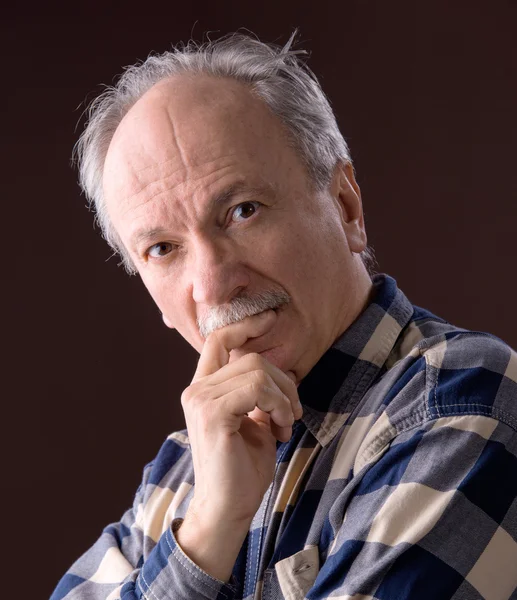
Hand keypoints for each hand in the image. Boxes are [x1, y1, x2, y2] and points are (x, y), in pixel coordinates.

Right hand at [175, 309, 301, 580]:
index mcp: (203, 389)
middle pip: (249, 357)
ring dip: (283, 396)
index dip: (245, 324)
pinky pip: (257, 389)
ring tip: (287, 423)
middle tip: (293, 412)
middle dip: (283, 380)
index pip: (218, 339)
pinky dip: (279, 404)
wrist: (228, 508)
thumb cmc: (242, 468)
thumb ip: (258, 393)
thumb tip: (279, 372)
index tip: (270, 316)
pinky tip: (281, 428)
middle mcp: (196, 390)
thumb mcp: (254, 421)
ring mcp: (201, 401)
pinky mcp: (212, 414)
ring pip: (256, 370)